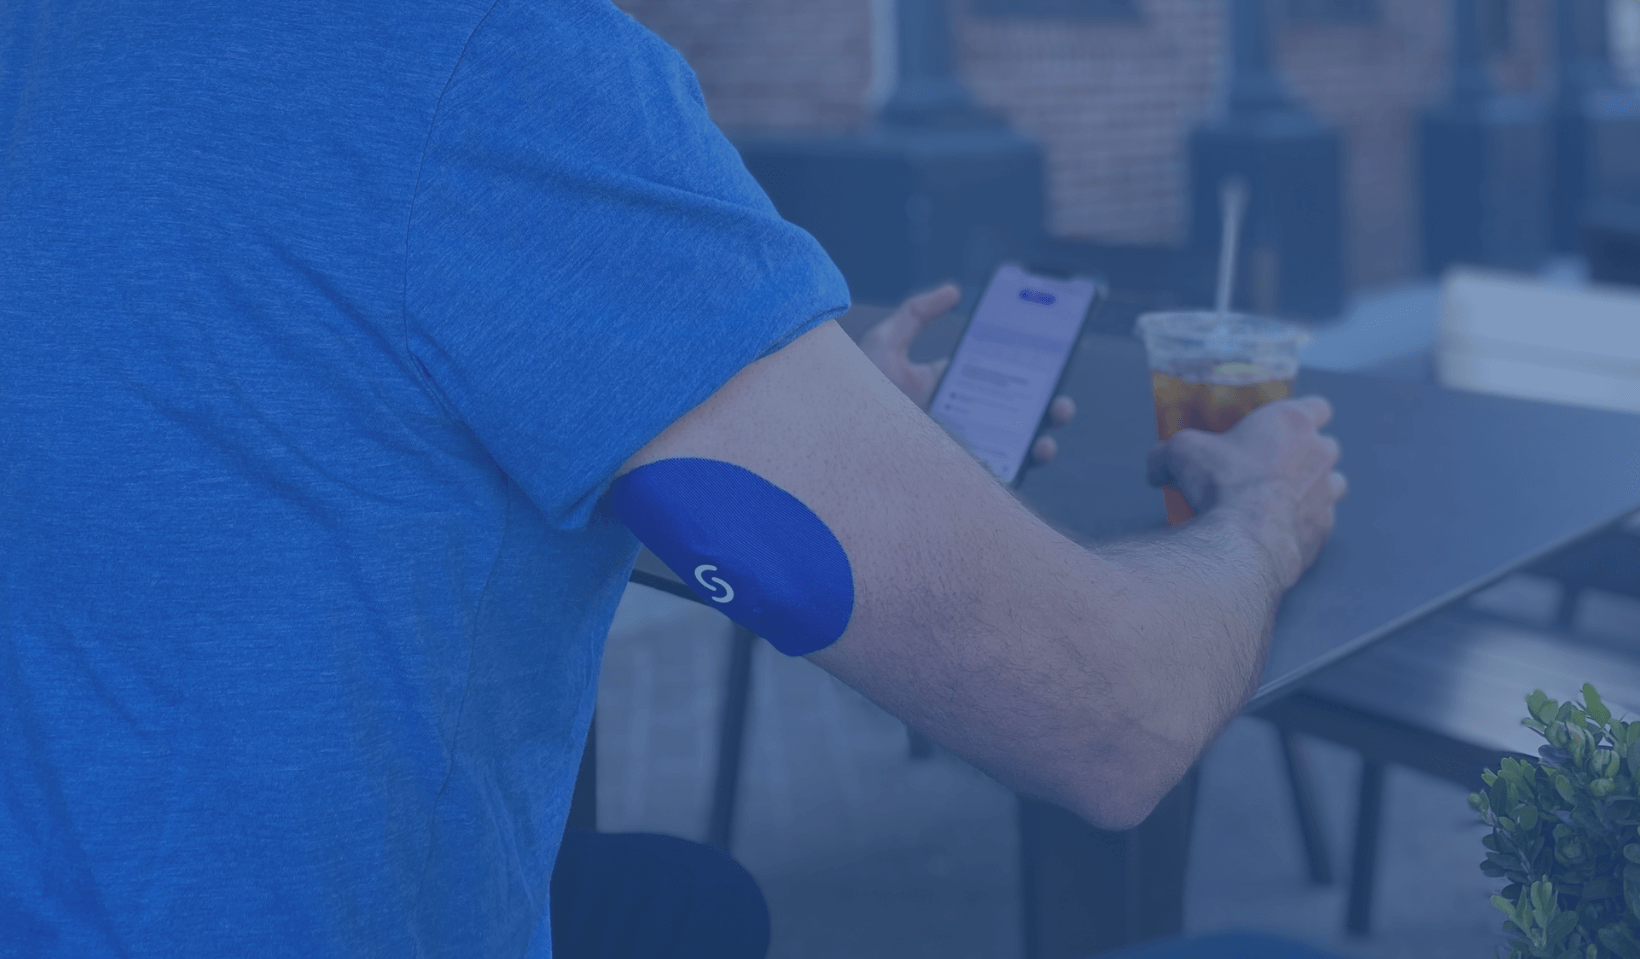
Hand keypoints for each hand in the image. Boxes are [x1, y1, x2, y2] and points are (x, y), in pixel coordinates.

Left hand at [860, 283, 1075, 465]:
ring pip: (1011, 447)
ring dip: (1043, 437)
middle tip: (1059, 400)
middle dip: (1046, 406)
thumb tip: (954, 291)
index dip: (1026, 369)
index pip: (994, 376)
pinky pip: (997, 475)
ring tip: (1052, 423)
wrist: (835, 443)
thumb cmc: (854, 394)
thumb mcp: (883, 345)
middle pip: (1013, 414)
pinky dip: (1023, 464)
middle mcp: (957, 419)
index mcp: (946, 387)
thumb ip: (916, 314)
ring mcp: (959, 450)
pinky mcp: (956, 477)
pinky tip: (1032, 452)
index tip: (1050, 356)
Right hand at [1146, 397, 1346, 585]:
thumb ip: (1168, 454)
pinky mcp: (1324, 530)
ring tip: (1280, 498)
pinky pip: (1320, 521)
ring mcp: (1328, 493)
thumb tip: (1155, 469)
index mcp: (1292, 421)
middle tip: (1272, 465)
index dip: (1302, 414)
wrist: (1241, 538)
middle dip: (1306, 453)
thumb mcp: (1180, 453)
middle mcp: (1320, 453)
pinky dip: (1304, 523)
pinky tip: (1277, 529)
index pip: (1317, 406)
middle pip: (1326, 445)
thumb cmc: (1219, 483)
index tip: (1284, 426)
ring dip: (1312, 488)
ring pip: (1332, 483)